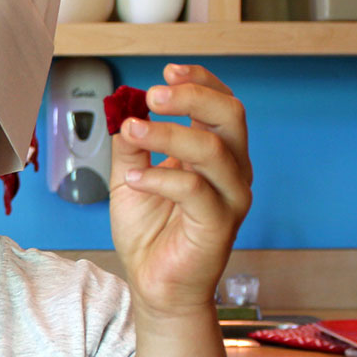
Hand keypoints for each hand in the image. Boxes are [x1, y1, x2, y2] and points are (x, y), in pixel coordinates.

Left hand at [108, 64, 251, 318]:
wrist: (154, 285)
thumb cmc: (149, 232)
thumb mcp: (130, 177)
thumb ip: (132, 143)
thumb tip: (124, 109)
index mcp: (217, 154)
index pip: (221, 104)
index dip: (199, 81)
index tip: (167, 71)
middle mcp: (232, 171)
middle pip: (231, 116)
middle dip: (192, 96)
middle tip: (153, 94)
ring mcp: (230, 197)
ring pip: (213, 149)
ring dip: (169, 133)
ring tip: (132, 129)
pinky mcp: (218, 225)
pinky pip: (194, 190)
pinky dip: (160, 176)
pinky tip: (134, 176)